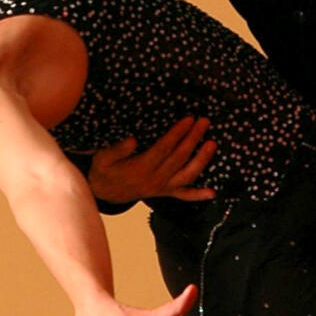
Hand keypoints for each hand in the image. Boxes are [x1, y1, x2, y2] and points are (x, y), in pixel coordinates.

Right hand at [87, 116, 217, 204]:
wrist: (104, 193)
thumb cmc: (104, 171)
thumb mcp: (103, 158)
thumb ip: (116, 150)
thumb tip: (132, 140)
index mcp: (141, 168)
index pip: (164, 148)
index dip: (177, 133)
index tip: (188, 119)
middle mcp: (155, 180)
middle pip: (179, 157)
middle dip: (193, 138)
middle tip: (204, 122)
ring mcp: (162, 188)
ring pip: (187, 175)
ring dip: (202, 160)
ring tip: (212, 144)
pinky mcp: (165, 193)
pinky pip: (184, 196)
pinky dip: (198, 195)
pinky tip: (212, 192)